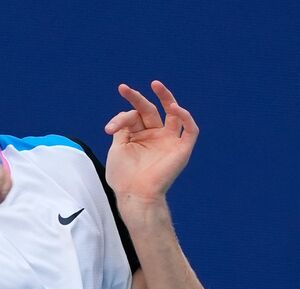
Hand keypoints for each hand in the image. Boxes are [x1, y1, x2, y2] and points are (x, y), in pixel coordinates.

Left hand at [104, 80, 199, 201]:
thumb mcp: (118, 148)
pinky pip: (190, 129)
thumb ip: (123, 128)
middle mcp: (155, 136)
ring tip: (155, 84)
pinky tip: (175, 108)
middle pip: (150, 110)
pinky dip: (185, 117)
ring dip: (167, 98)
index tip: (109, 128)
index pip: (133, 116)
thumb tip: (125, 114)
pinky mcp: (182, 149)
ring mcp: (169, 141)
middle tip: (123, 88)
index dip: (121, 118)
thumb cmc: (124, 176)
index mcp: (139, 136)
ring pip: (174, 114)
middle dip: (137, 99)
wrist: (135, 194)